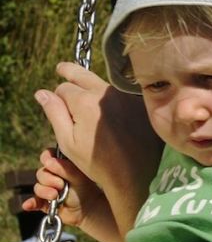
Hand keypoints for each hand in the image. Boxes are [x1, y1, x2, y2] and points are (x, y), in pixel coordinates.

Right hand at [21, 148, 103, 227]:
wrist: (87, 209)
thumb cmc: (86, 189)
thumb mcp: (78, 177)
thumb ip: (65, 168)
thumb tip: (48, 161)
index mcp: (61, 165)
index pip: (48, 156)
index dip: (46, 157)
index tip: (49, 162)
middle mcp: (52, 175)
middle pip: (41, 172)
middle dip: (50, 179)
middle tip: (62, 185)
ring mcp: (47, 189)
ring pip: (37, 187)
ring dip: (45, 192)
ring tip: (56, 196)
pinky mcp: (43, 203)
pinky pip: (33, 202)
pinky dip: (30, 203)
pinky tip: (28, 205)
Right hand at [34, 62, 159, 186]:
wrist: (134, 173)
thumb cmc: (97, 161)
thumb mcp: (68, 141)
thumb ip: (55, 113)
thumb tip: (42, 92)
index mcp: (85, 101)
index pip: (64, 87)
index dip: (58, 96)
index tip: (56, 103)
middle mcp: (106, 92)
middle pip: (83, 75)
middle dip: (70, 71)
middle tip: (61, 68)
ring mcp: (126, 95)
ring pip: (102, 83)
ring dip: (92, 86)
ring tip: (82, 86)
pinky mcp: (140, 102)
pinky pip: (120, 93)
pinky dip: (111, 96)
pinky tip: (108, 108)